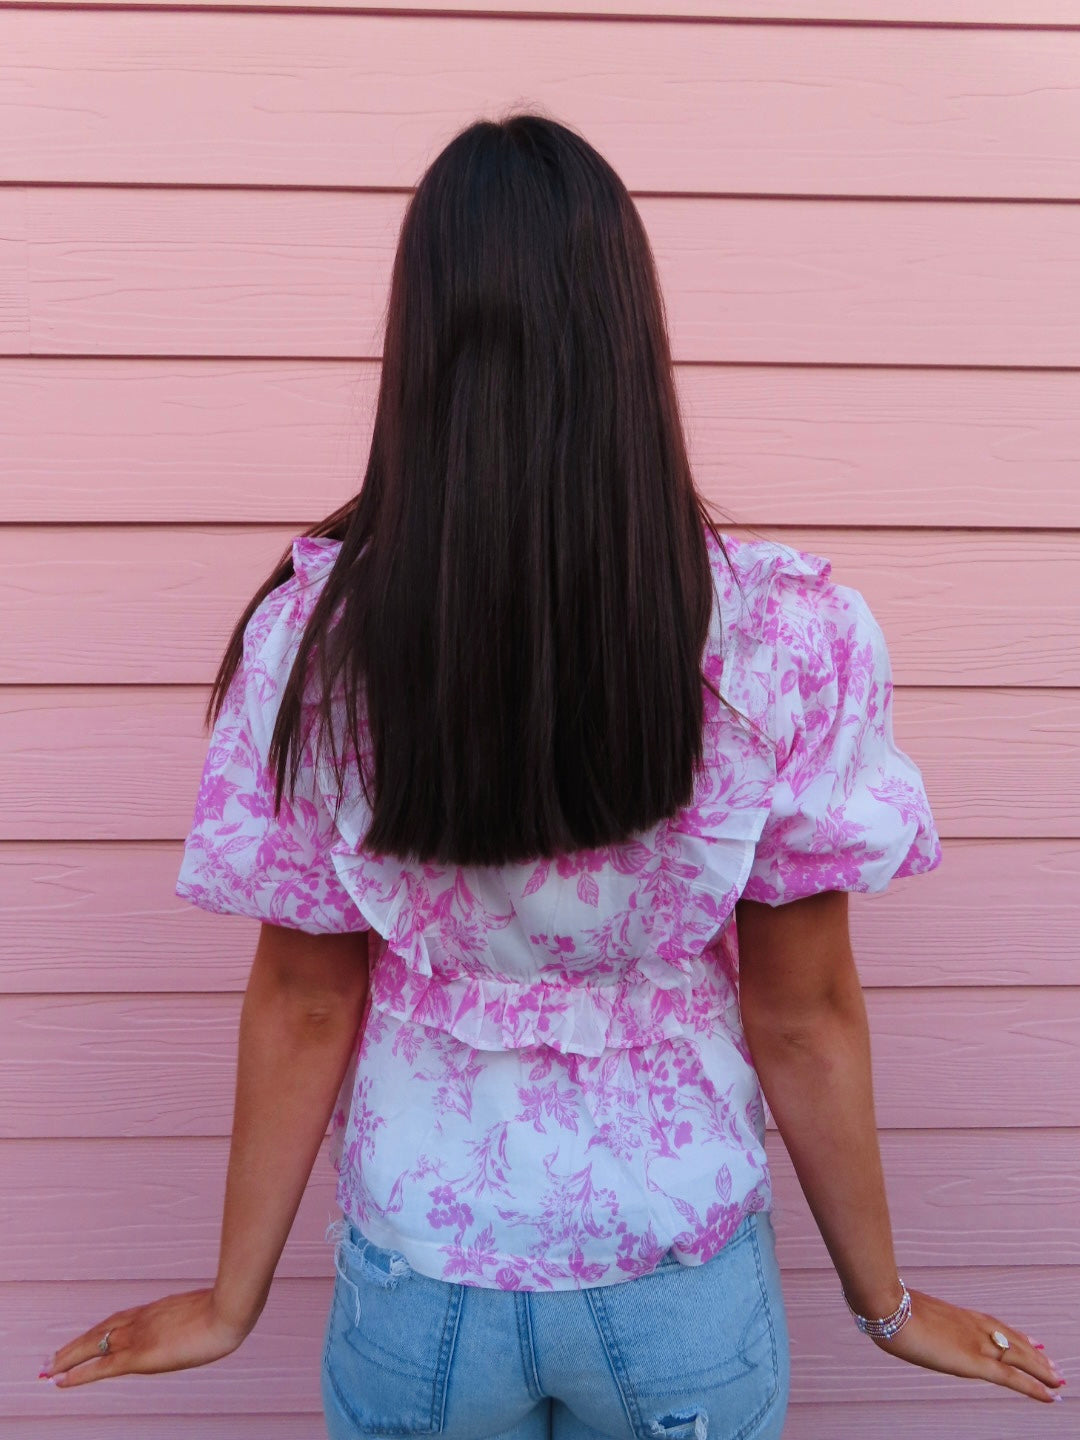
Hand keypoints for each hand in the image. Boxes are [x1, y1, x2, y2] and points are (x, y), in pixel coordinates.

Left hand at [41, 1287, 250, 1387]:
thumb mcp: (210, 1310)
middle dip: (74, 1346)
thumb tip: (207, 1316)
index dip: (98, 1332)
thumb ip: (198, 1315)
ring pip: (93, 1346)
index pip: (119, 1321)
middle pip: (100, 1331)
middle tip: (50, 1360)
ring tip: (47, 1369)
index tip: (83, 1340)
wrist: (229, 1309)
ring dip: (67, 1358)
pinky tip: (61, 1381)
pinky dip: (78, 1374)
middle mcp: (142, 1320)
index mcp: (157, 1310)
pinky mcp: (140, 1355)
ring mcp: (139, 1335)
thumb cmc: (229, 1309)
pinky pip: (101, 1367)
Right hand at [871, 1288, 1065, 1403]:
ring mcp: (975, 1342)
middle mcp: (972, 1326)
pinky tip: (1050, 1395)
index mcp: (957, 1314)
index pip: (994, 1325)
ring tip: (1058, 1380)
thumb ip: (916, 1318)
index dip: (1015, 1334)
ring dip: (1041, 1370)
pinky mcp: (974, 1362)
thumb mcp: (905, 1311)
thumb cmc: (886, 1306)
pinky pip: (1012, 1378)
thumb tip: (905, 1319)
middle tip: (1054, 1366)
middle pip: (1012, 1341)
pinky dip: (1034, 1387)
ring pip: (1019, 1358)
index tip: (1032, 1340)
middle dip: (1035, 1355)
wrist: (886, 1306)